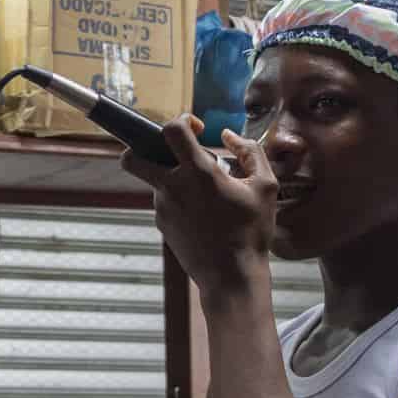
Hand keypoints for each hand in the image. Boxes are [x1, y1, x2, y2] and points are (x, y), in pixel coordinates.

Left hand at [120, 115, 273, 282]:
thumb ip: (250, 152)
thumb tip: (229, 136)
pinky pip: (164, 201)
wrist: (232, 276)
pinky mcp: (162, 225)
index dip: (180, 120)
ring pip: (154, 179)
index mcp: (199, 173)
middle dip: (140, 146)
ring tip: (204, 191)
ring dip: (172, 176)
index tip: (195, 128)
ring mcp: (163, 208)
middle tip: (168, 151)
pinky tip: (202, 212)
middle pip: (132, 158)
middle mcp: (173, 188)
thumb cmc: (252, 232)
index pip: (171, 131)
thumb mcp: (265, 186)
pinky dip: (177, 198)